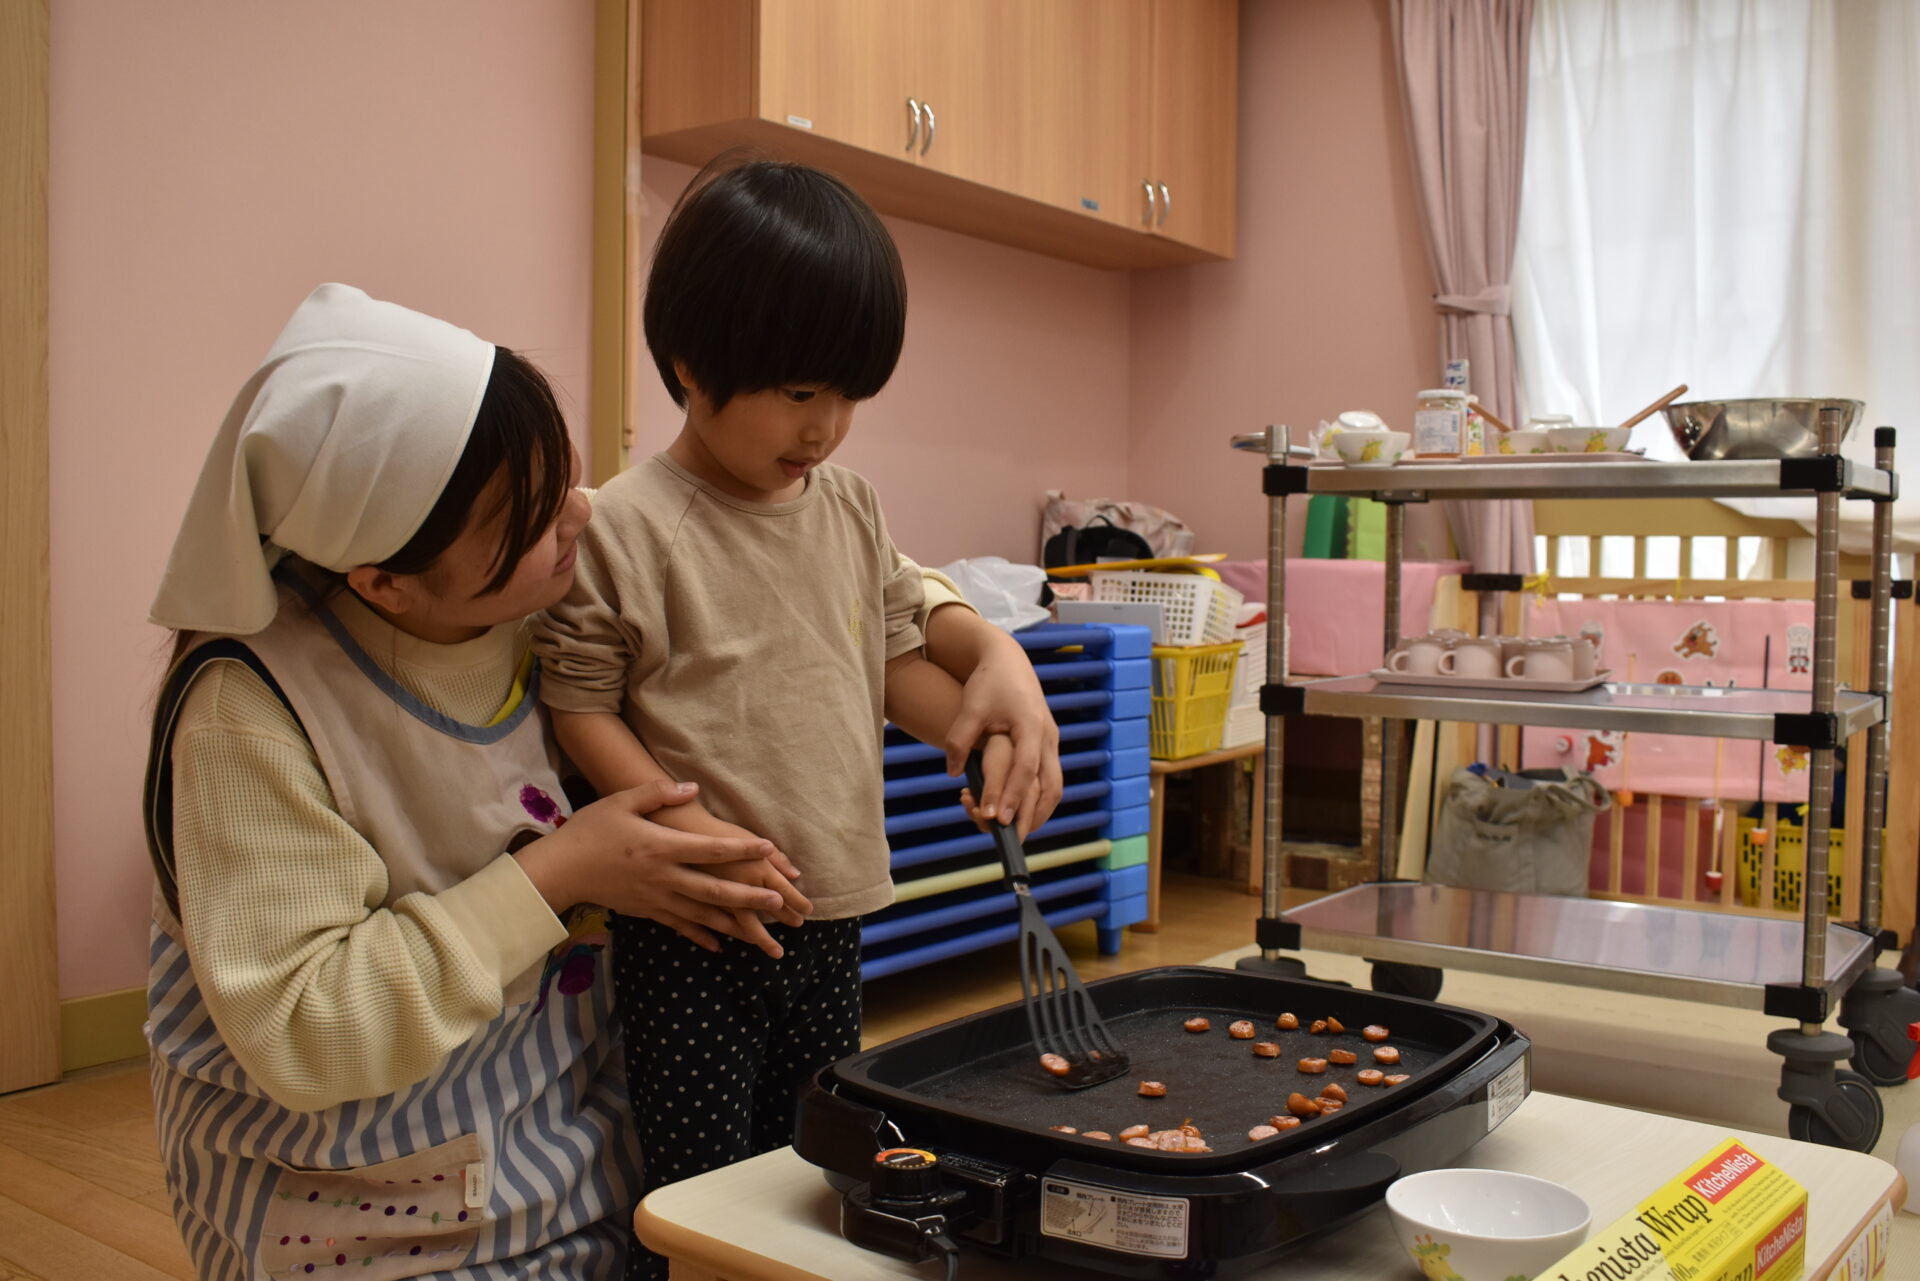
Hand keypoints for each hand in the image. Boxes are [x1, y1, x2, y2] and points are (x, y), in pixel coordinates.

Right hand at [514, 780, 807, 956]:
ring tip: (763, 932)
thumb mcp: (622, 801)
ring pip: (702, 915)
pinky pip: (680, 926)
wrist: (560, 869)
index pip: (711, 849)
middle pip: (715, 890)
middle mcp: (664, 877)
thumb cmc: (591, 830)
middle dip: (749, 897)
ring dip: (735, 923)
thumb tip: (692, 789)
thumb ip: (658, 793)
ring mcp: (656, 898)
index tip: (769, 849)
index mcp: (661, 846)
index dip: (742, 850)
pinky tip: (720, 944)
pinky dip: (702, 935)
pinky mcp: (647, 912)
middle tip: (779, 902)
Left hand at [944, 651, 1061, 839]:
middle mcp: (1047, 737)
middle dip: (1032, 816)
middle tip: (1010, 839)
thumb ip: (959, 740)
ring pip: (1054, 788)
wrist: (1007, 660)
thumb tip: (953, 773)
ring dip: (1037, 813)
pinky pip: (1049, 780)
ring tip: (1012, 831)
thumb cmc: (989, 682)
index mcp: (1031, 725)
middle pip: (1050, 787)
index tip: (997, 818)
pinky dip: (1036, 800)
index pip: (1025, 769)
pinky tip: (1013, 810)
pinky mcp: (1046, 746)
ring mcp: (1050, 743)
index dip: (1012, 796)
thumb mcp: (970, 707)